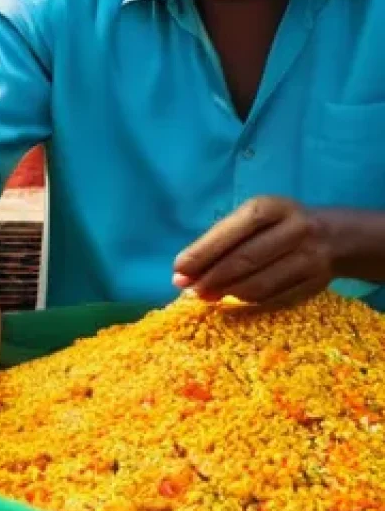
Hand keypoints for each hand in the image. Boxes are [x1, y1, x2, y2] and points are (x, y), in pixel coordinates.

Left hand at [174, 197, 334, 306]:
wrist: (333, 236)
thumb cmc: (275, 226)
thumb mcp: (253, 219)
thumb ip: (220, 240)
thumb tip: (183, 273)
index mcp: (271, 208)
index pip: (232, 230)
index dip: (203, 252)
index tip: (178, 270)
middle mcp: (293, 230)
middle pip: (245, 259)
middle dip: (211, 277)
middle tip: (188, 289)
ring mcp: (308, 258)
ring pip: (259, 284)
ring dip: (226, 293)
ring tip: (205, 296)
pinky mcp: (314, 284)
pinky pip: (273, 298)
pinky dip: (246, 302)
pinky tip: (231, 300)